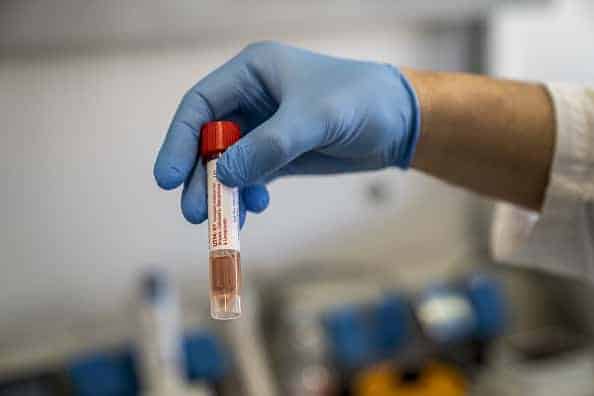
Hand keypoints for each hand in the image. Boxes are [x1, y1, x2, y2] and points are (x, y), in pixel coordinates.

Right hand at [154, 42, 419, 223]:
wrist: (398, 121)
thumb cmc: (360, 101)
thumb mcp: (315, 118)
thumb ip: (269, 146)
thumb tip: (223, 175)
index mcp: (252, 73)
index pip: (200, 106)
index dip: (180, 141)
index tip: (168, 179)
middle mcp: (252, 99)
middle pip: (209, 140)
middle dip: (200, 176)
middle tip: (195, 213)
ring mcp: (264, 129)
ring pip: (227, 164)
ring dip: (222, 192)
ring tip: (224, 221)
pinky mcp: (279, 154)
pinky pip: (250, 177)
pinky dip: (246, 195)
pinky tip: (253, 208)